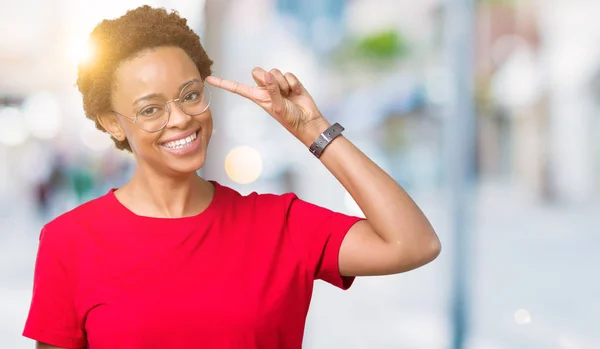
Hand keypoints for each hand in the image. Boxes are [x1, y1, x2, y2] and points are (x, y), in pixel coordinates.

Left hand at [205, 67, 330, 145]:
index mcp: (257, 97)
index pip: (237, 88)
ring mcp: (277, 84)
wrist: (308, 120)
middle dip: (268, 79)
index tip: (208, 79)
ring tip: (289, 95)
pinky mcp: (289, 81)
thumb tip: (268, 74)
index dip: (223, 83)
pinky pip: (288, 74)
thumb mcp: (277, 107)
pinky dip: (293, 84)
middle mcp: (265, 89)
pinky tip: (296, 92)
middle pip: (258, 72)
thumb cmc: (290, 119)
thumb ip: (271, 90)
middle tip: (277, 92)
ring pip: (275, 71)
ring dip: (282, 84)